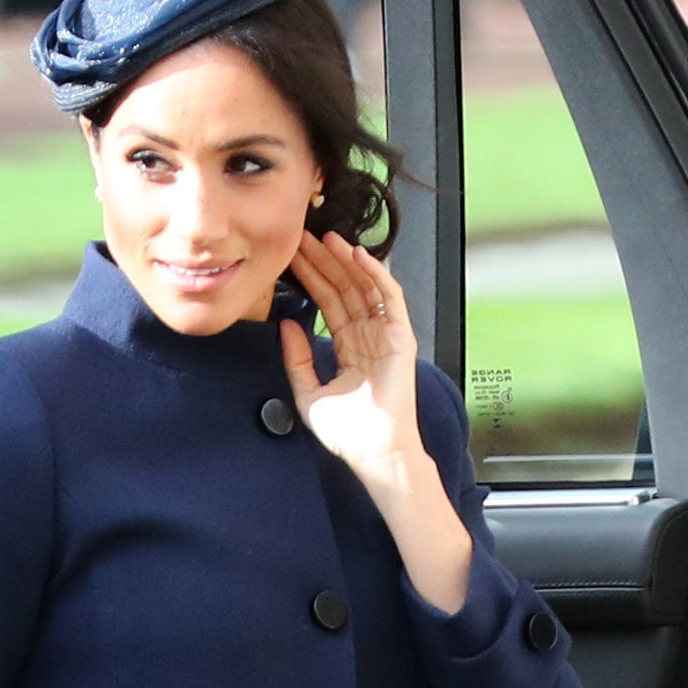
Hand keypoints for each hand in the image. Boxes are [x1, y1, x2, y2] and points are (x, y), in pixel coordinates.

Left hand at [282, 233, 423, 487]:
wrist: (374, 451)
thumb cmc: (347, 433)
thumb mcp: (308, 393)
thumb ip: (296, 359)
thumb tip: (286, 325)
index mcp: (349, 348)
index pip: (328, 303)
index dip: (311, 278)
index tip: (292, 257)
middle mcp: (368, 336)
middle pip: (344, 289)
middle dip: (325, 262)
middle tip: (304, 236)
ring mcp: (385, 335)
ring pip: (365, 287)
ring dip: (346, 261)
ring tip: (326, 237)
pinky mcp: (401, 337)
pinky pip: (389, 298)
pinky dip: (375, 274)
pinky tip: (358, 255)